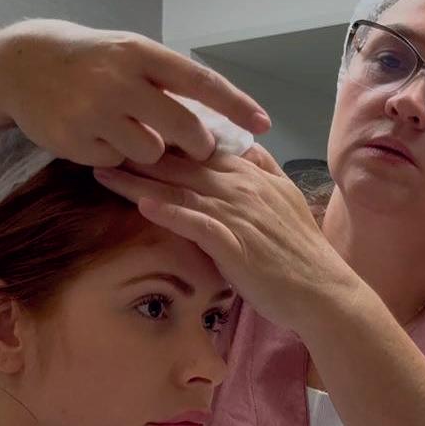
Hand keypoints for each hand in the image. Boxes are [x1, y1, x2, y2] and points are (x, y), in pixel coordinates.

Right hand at [0, 19, 270, 166]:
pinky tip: (97, 138)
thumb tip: (214, 120)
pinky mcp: (75, 140)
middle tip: (200, 149)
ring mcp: (96, 111)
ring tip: (128, 132)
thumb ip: (166, 84)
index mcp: (141, 54)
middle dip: (197, 145)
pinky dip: (114, 157)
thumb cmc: (90, 63)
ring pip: (149, 151)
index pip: (200, 82)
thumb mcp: (129, 57)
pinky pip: (115, 163)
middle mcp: (121, 81)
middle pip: (181, 127)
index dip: (234, 105)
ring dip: (149, 151)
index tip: (263, 123)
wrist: (23, 66)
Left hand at [92, 144, 357, 330]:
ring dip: (140, 180)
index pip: (201, 149)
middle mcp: (243, 188)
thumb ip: (266, 171)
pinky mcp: (235, 244)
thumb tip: (248, 148)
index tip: (131, 134)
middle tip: (101, 144)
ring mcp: (239, 215)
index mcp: (253, 176)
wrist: (323, 291)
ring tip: (104, 172)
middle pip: (183, 165)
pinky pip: (196, 223)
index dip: (165, 141)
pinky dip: (170, 212)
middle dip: (140, 155)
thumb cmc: (300, 254)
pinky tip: (142, 205)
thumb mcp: (286, 200)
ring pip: (182, 190)